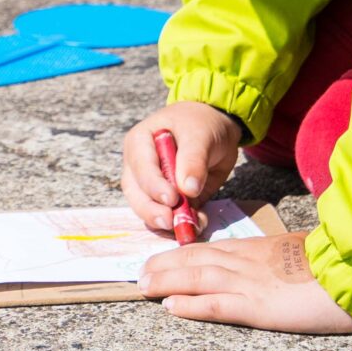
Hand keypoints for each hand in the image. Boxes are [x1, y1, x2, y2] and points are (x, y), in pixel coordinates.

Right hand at [121, 102, 244, 235]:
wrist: (216, 128)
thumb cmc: (201, 123)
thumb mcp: (200, 134)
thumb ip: (193, 159)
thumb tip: (188, 189)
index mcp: (140, 142)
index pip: (141, 167)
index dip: (154, 185)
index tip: (172, 198)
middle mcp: (139, 165)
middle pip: (136, 192)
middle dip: (151, 210)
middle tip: (170, 221)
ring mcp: (150, 184)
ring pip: (147, 208)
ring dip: (164, 220)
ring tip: (186, 227)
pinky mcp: (167, 199)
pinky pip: (168, 214)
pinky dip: (181, 222)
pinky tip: (198, 222)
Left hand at [142, 233, 351, 333]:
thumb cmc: (340, 264)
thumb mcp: (303, 253)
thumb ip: (281, 258)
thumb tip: (274, 264)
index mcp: (260, 248)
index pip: (211, 247)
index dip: (183, 253)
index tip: (161, 257)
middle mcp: (248, 261)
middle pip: (196, 258)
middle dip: (165, 265)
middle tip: (140, 272)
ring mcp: (251, 283)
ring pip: (198, 277)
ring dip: (167, 281)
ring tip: (143, 287)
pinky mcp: (259, 307)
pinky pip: (218, 305)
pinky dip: (192, 305)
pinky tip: (172, 307)